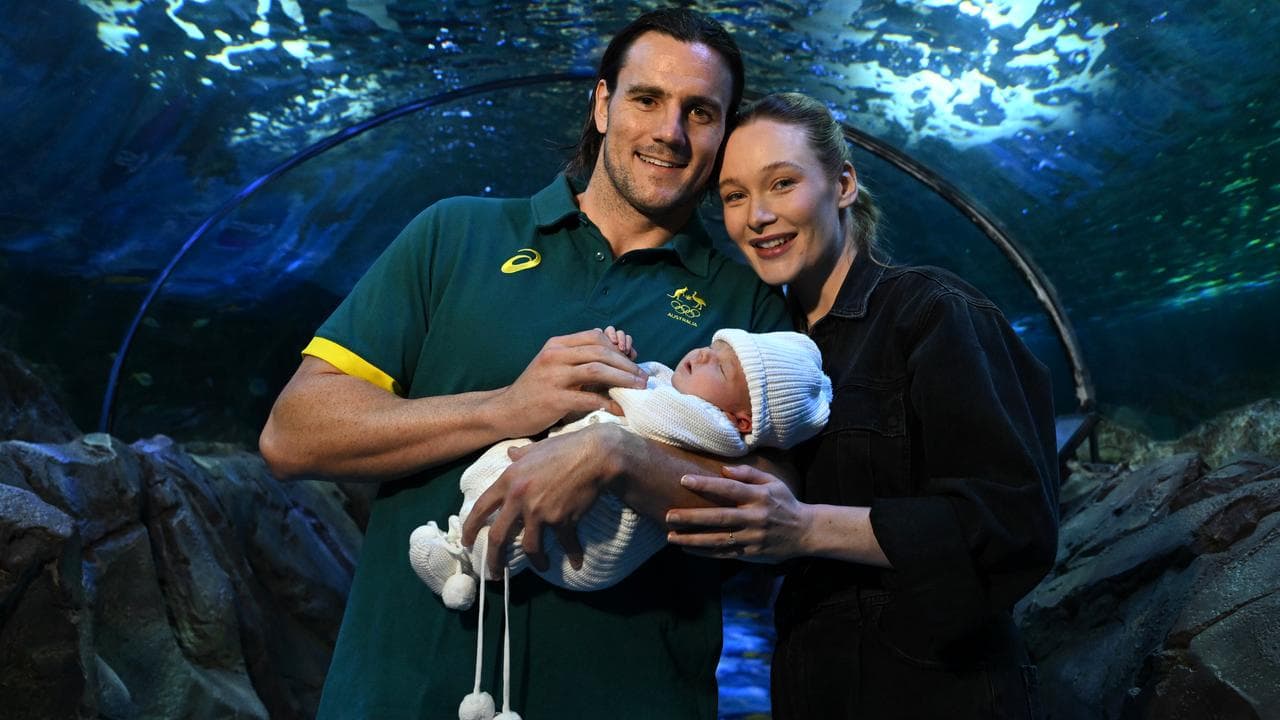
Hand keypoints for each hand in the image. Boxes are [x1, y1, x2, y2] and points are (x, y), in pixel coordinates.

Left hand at [461, 423, 620, 578]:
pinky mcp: (561, 520)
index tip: (468, 542)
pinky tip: (577, 561)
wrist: (595, 455)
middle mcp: (519, 498)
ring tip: (542, 566)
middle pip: (498, 536)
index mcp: (508, 480)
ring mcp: (540, 511)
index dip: (471, 528)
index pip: (481, 508)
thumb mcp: (536, 449)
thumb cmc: (565, 448)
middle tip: (493, 572)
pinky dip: (573, 554)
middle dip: (494, 559)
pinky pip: (565, 543)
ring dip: (536, 561)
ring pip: (529, 547)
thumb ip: (520, 455)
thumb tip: (510, 452)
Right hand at [495, 329, 646, 437]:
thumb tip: (613, 352)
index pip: (596, 337)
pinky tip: (620, 410)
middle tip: (643, 377)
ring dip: (623, 379)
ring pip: (597, 370)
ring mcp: (553, 377)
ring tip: (638, 388)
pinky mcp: (553, 400)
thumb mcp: (553, 365)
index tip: (632, 362)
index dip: (618, 348)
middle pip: (600, 352)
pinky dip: (608, 404)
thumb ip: (578, 357)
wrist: (506, 411)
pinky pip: (588, 399)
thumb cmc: (535, 389)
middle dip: (626, 364)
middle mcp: (554, 356)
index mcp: (556, 345)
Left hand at [665, 464, 810, 562]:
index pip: (729, 488)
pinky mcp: (751, 554)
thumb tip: (722, 468)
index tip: (684, 480)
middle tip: (669, 515)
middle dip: (692, 517)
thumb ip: (748, 474)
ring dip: (693, 540)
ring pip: (718, 540)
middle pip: (719, 517)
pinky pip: (724, 554)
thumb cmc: (784, 503)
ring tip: (671, 537)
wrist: (805, 532)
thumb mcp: (772, 482)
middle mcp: (755, 518)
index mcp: (759, 497)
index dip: (706, 484)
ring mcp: (752, 538)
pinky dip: (705, 553)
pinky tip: (687, 550)